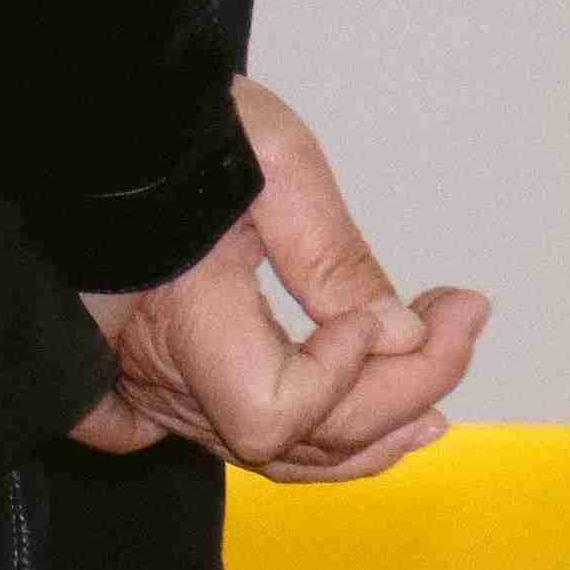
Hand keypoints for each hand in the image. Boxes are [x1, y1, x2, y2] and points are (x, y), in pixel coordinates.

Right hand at [74, 75, 489, 481]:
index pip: (273, 408)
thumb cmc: (179, 124)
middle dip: (396, 394)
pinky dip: (322, 439)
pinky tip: (377, 419)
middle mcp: (158, 364)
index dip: (342, 376)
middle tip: (460, 319)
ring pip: (277, 452)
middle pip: (292, 440)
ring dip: (371, 429)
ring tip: (438, 381)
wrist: (108, 117)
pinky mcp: (165, 372)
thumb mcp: (271, 163)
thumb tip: (401, 338)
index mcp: (176, 312)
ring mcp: (157, 377)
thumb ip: (332, 256)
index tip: (380, 311)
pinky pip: (247, 438)